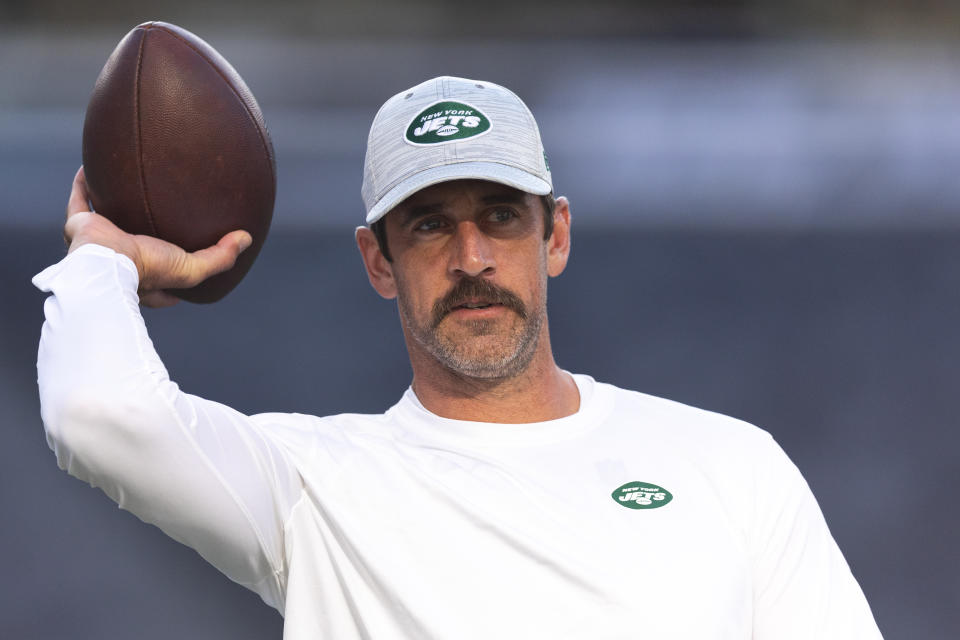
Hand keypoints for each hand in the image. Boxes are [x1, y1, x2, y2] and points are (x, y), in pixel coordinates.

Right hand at [64, 167, 251, 306]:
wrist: (106, 263)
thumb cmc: (148, 270)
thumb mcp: (192, 269)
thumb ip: (221, 256)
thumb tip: (246, 238)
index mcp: (144, 275)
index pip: (162, 278)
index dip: (175, 270)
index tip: (187, 258)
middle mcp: (119, 258)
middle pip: (133, 240)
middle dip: (142, 227)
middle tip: (156, 210)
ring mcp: (98, 240)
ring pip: (106, 216)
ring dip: (113, 201)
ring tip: (126, 183)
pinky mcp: (80, 224)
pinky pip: (81, 198)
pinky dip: (85, 182)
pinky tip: (92, 165)